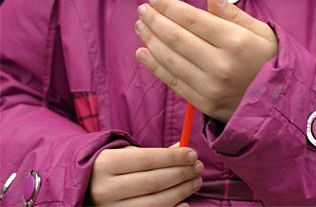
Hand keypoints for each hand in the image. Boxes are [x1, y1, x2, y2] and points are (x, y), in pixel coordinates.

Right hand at [87, 144, 202, 205]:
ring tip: (195, 182)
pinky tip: (184, 203)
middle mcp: (105, 189)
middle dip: (180, 174)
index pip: (147, 159)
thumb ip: (153, 153)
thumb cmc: (110, 167)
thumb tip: (183, 148)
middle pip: (152, 182)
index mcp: (107, 164)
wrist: (82, 188)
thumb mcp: (125, 154)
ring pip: (153, 203)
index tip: (192, 154)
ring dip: (180, 192)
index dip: (172, 157)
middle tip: (199, 168)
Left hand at [135, 0, 278, 122]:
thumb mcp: (260, 31)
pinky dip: (155, 66)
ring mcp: (211, 86)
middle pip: (178, 38)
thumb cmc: (271, 60)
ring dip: (150, 40)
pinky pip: (173, 82)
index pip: (193, 19)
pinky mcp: (204, 103)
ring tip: (140, 26)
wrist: (282, 105)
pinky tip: (143, 52)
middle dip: (155, 21)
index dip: (170, 7)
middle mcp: (221, 64)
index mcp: (236, 41)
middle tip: (142, 9)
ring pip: (171, 59)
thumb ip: (232, 14)